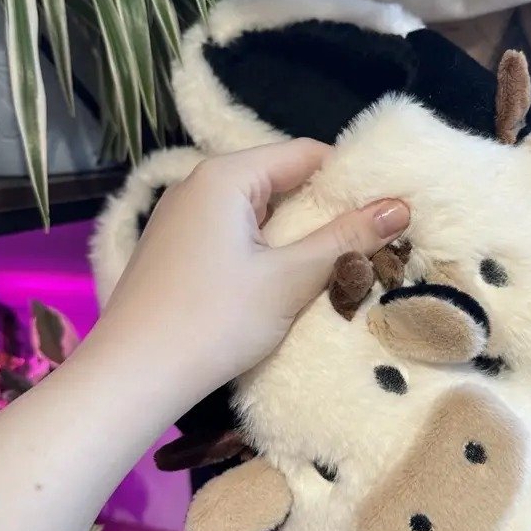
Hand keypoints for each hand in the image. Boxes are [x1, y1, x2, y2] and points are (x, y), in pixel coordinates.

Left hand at [91, 139, 409, 411]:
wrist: (130, 377)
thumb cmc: (214, 321)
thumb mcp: (289, 279)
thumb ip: (346, 238)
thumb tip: (400, 206)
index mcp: (225, 176)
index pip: (305, 154)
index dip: (350, 179)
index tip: (385, 211)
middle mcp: (198, 184)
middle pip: (279, 180)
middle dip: (323, 210)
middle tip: (368, 242)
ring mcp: (180, 217)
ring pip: (256, 211)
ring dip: (294, 235)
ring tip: (333, 264)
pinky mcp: (173, 249)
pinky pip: (231, 233)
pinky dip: (262, 249)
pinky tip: (279, 281)